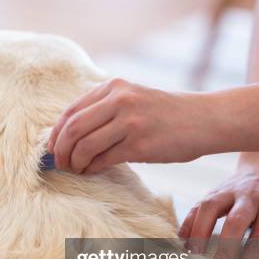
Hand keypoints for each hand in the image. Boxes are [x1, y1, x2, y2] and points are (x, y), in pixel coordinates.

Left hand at [47, 79, 219, 173]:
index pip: (71, 111)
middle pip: (73, 128)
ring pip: (85, 146)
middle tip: (59, 163)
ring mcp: (130, 121)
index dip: (56, 133)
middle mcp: (120, 100)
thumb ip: (104, 108)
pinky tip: (91, 171)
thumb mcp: (133, 97)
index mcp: (114, 86)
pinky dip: (91, 168)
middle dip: (60, 150)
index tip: (52, 148)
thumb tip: (68, 135)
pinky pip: (103, 160)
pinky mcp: (140, 145)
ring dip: (74, 162)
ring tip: (76, 169)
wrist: (206, 119)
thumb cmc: (166, 113)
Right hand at [179, 158, 258, 258]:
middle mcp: (251, 196)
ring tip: (194, 254)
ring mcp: (228, 191)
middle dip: (225, 248)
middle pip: (235, 221)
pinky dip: (187, 224)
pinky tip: (184, 240)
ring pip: (209, 209)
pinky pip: (196, 206)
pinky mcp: (212, 191)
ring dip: (199, 234)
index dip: (249, 257)